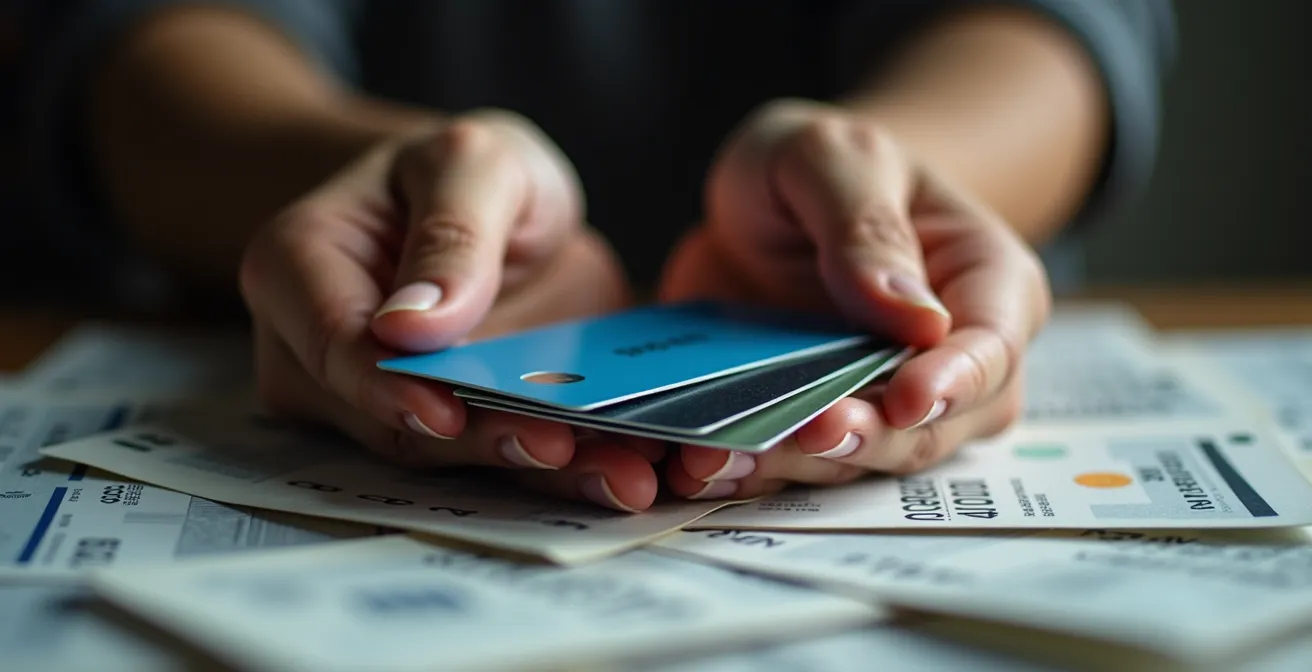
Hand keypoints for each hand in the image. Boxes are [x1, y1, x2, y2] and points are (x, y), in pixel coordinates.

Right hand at [240, 110, 662, 511]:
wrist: (486, 205)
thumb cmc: (465, 172)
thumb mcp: (474, 163)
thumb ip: (452, 232)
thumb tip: (413, 329)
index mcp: (301, 267)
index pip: (333, 341)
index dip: (387, 386)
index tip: (446, 411)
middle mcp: (319, 354)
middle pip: (391, 420)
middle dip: (481, 442)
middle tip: (560, 449)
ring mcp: (373, 406)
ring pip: (449, 455)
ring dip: (534, 470)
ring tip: (618, 474)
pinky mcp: (441, 432)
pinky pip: (493, 459)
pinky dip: (561, 469)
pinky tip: (620, 471)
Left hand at [660, 99, 1049, 498]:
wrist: (759, 199)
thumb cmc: (821, 165)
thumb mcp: (833, 157)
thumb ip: (866, 227)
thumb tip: (914, 318)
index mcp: (983, 284)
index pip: (991, 346)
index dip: (957, 381)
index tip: (909, 398)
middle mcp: (945, 362)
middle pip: (930, 426)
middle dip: (873, 438)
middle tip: (815, 433)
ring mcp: (878, 405)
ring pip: (857, 461)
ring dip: (797, 469)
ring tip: (731, 457)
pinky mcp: (812, 427)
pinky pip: (787, 467)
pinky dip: (744, 472)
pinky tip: (696, 466)